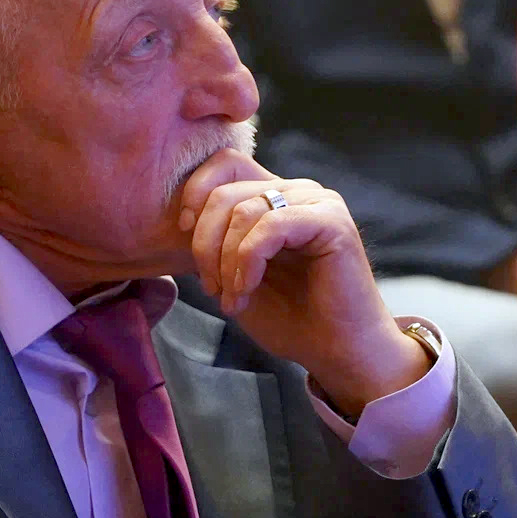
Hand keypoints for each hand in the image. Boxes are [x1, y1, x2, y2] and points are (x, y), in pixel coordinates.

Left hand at [179, 149, 429, 416]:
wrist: (337, 353)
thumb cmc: (291, 319)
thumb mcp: (235, 276)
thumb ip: (214, 244)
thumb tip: (179, 221)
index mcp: (276, 197)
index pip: (225, 164)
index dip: (195, 194)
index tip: (183, 236)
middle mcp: (297, 191)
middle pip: (226, 189)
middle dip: (204, 242)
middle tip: (210, 287)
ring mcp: (317, 202)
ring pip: (244, 209)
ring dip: (225, 261)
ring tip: (232, 298)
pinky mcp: (331, 221)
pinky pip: (271, 226)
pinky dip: (248, 261)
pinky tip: (247, 290)